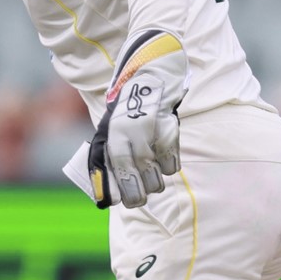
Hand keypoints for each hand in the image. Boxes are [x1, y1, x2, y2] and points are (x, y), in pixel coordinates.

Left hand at [87, 31, 188, 209]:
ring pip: (156, 174)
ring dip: (155, 181)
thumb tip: (108, 192)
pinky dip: (169, 166)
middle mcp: (132, 134)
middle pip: (138, 176)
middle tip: (140, 199)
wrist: (151, 78)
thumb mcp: (112, 129)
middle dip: (139, 193)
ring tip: (153, 180)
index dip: (120, 189)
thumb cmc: (128, 110)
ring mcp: (153, 133)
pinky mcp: (170, 131)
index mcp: (114, 134)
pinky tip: (164, 160)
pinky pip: (172, 162)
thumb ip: (111, 155)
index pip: (118, 169)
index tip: (122, 202)